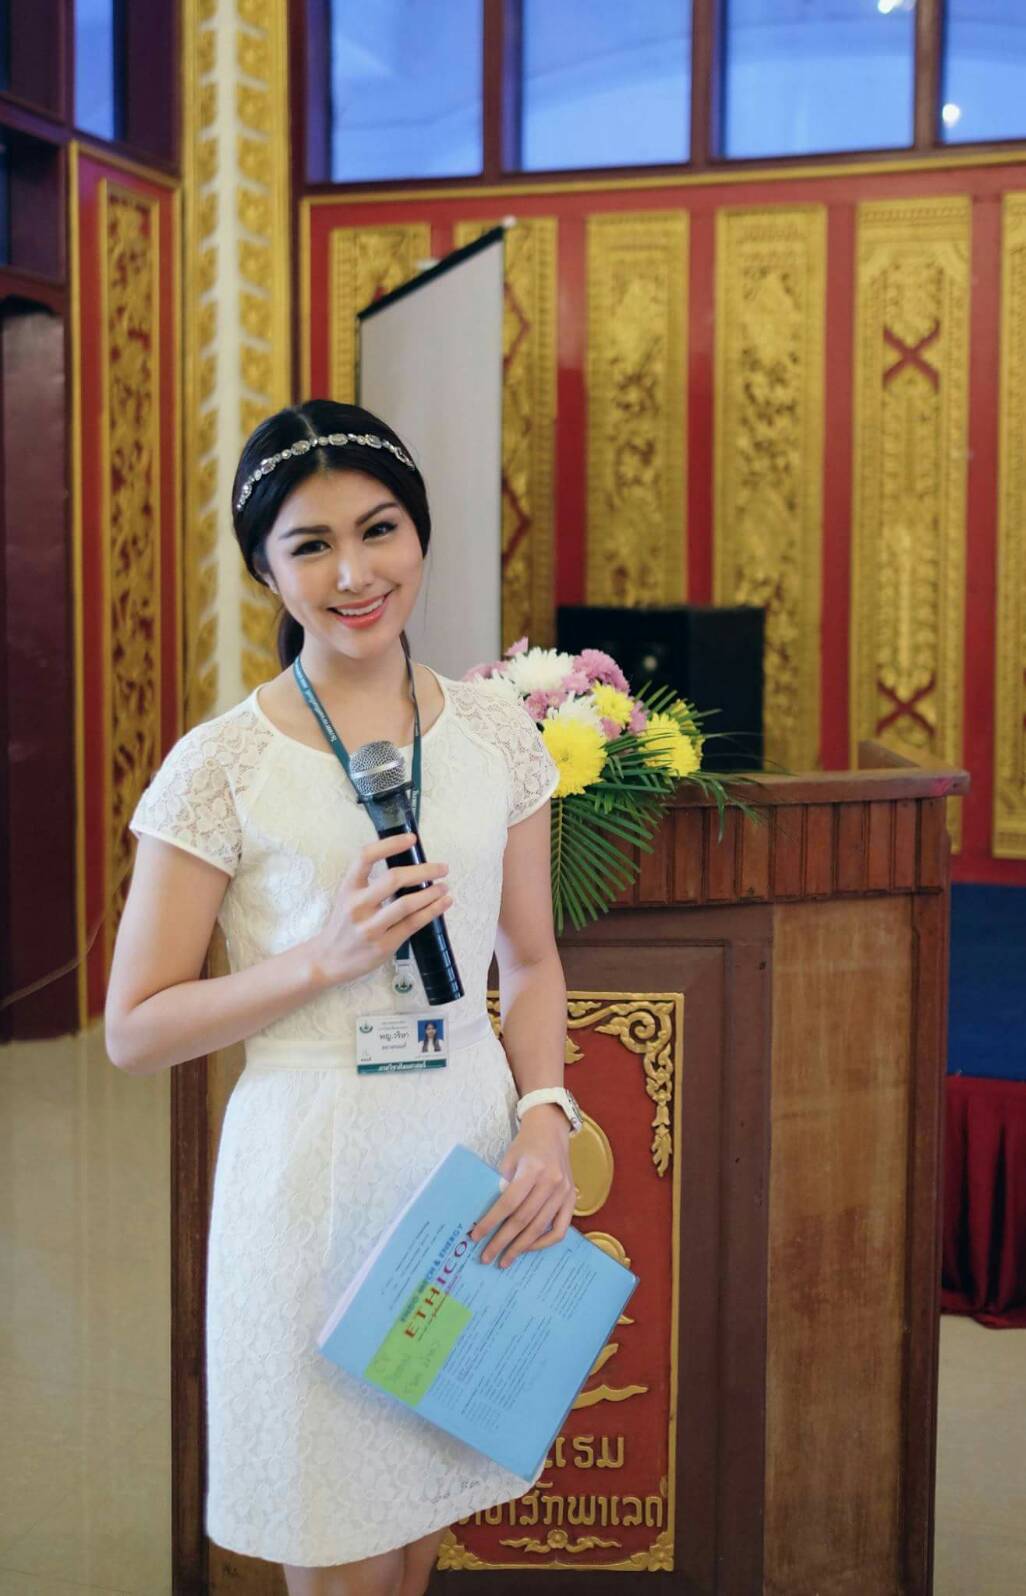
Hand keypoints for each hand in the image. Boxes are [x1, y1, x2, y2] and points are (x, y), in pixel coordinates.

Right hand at [310, 834, 451, 985]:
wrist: (328, 960)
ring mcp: (370, 927)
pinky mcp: (383, 945)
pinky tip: (443, 903)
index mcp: (348, 887)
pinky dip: (432, 911)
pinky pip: (412, 924)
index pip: (366, 856)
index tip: (411, 839)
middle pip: (394, 879)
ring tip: (445, 886)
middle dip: (424, 870)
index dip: (390, 844)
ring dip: (432, 892)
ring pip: (407, 904)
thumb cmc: (344, 925)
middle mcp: (357, 905)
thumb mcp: (348, 897)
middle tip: (442, 868)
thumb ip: (371, 883)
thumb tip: (410, 867)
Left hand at [471, 1105, 575, 1267]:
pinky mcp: (572, 1199)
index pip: (509, 1203)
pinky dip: (544, 1242)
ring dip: (520, 1247)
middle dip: (503, 1241)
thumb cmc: (525, 1144)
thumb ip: (502, 1187)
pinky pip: (560, 1229)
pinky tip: (528, 1247)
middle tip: (487, 1257)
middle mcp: (551, 1182)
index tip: (476, 1237)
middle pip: (523, 1220)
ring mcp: (564, 1192)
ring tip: (505, 1259)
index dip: (491, 1222)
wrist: (551, 1130)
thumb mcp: (508, 1160)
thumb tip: (490, 1219)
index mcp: (532, 1169)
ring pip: (540, 1228)